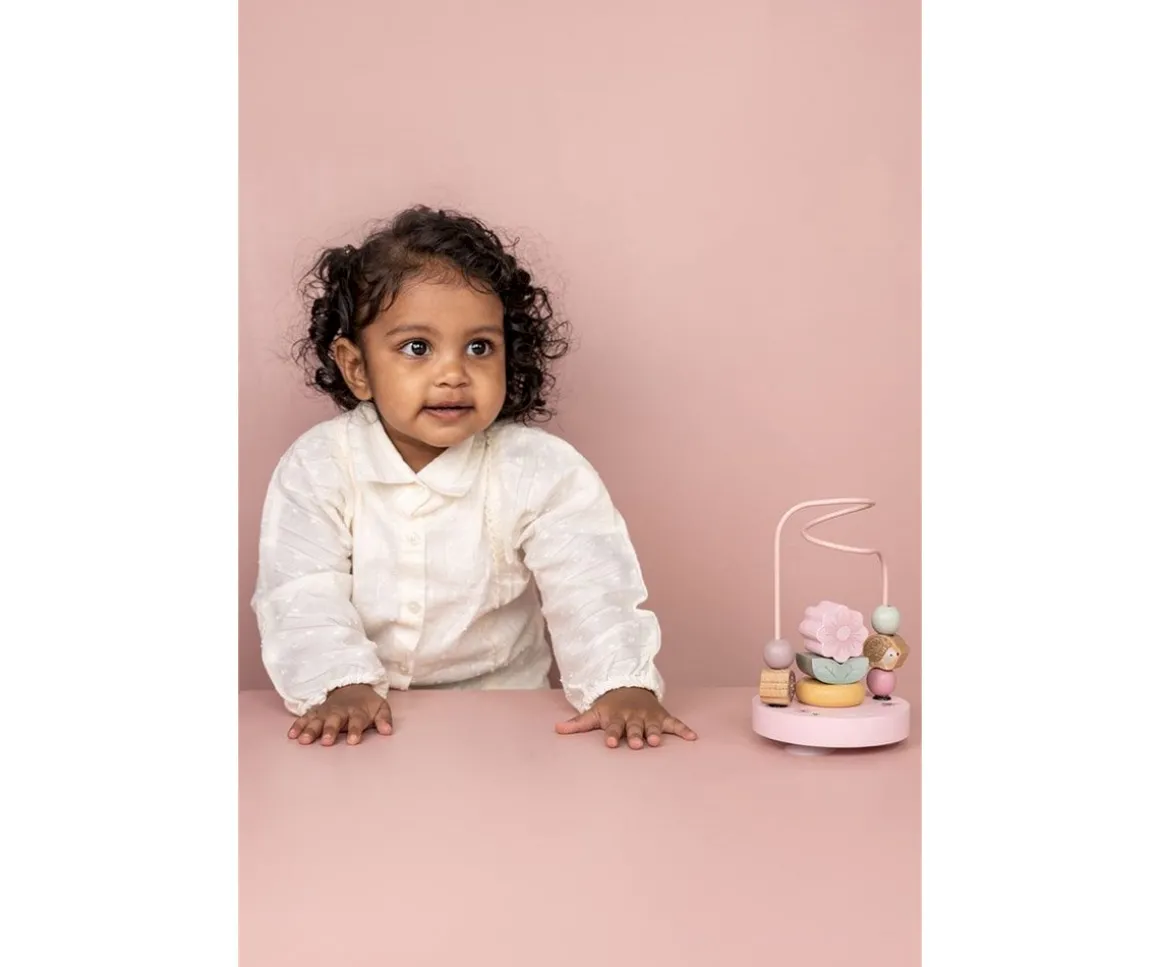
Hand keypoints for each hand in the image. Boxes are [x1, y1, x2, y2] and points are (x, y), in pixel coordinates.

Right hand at [288, 683, 392, 745]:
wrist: (352, 686)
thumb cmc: (367, 704)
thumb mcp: (380, 708)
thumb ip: (384, 719)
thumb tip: (388, 731)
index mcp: (357, 712)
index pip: (357, 721)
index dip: (355, 731)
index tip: (353, 741)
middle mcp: (340, 712)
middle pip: (334, 721)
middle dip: (330, 730)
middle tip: (326, 742)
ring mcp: (326, 711)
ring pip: (317, 720)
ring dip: (311, 730)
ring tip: (304, 741)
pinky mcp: (315, 712)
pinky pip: (305, 718)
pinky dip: (298, 725)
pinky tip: (292, 735)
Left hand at [555, 687, 696, 749]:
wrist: (630, 686)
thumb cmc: (610, 706)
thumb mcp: (594, 712)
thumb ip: (578, 723)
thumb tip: (556, 729)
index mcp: (616, 716)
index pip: (612, 727)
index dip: (610, 734)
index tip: (608, 743)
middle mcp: (633, 716)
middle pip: (634, 727)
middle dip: (634, 734)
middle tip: (635, 744)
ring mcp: (649, 716)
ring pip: (652, 725)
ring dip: (655, 731)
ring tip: (655, 741)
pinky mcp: (662, 716)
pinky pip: (674, 723)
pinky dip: (683, 730)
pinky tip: (693, 737)